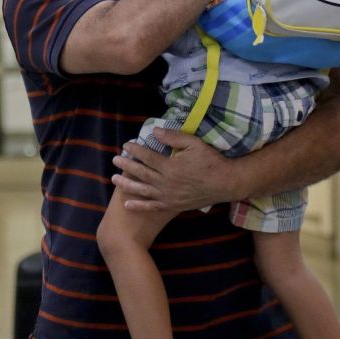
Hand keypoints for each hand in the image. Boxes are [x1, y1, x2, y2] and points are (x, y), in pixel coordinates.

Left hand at [111, 129, 235, 212]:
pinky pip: (152, 207)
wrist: (225, 183)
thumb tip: (154, 131)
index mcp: (170, 167)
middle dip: (126, 165)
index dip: (135, 150)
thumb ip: (173, 137)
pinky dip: (139, 206)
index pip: (147, 156)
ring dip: (127, 185)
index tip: (126, 145)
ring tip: (114, 179)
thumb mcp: (193, 144)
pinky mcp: (173, 205)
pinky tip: (127, 204)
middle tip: (115, 160)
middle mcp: (166, 183)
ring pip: (142, 190)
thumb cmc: (210, 161)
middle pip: (141, 173)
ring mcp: (168, 196)